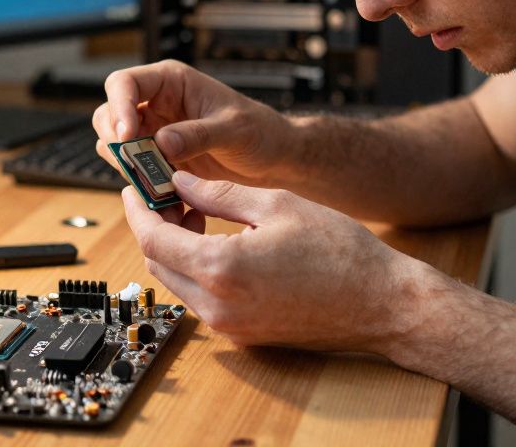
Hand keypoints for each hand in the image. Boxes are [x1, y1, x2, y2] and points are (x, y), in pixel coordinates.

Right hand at [94, 60, 297, 187]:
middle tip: (134, 164)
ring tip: (152, 178)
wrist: (275, 158)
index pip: (125, 83)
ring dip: (125, 163)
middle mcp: (157, 103)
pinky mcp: (159, 157)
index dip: (118, 107)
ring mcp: (156, 131)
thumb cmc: (261, 131)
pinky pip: (133, 167)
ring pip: (115, 143)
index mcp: (172, 82)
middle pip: (110, 114)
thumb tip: (162, 141)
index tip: (126, 137)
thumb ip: (199, 134)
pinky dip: (139, 179)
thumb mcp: (235, 130)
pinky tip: (162, 189)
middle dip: (116, 140)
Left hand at [122, 170, 440, 351]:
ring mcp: (229, 326)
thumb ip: (220, 193)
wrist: (382, 304)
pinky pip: (202, 299)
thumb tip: (179, 181)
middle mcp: (218, 306)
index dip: (138, 209)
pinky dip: (198, 269)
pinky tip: (217, 243)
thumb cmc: (340, 253)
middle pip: (158, 262)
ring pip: (178, 282)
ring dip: (175, 249)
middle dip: (154, 226)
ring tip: (194, 214)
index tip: (134, 188)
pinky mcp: (243, 335)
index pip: (153, 238)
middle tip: (164, 194)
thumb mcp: (277, 204)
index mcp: (221, 269)